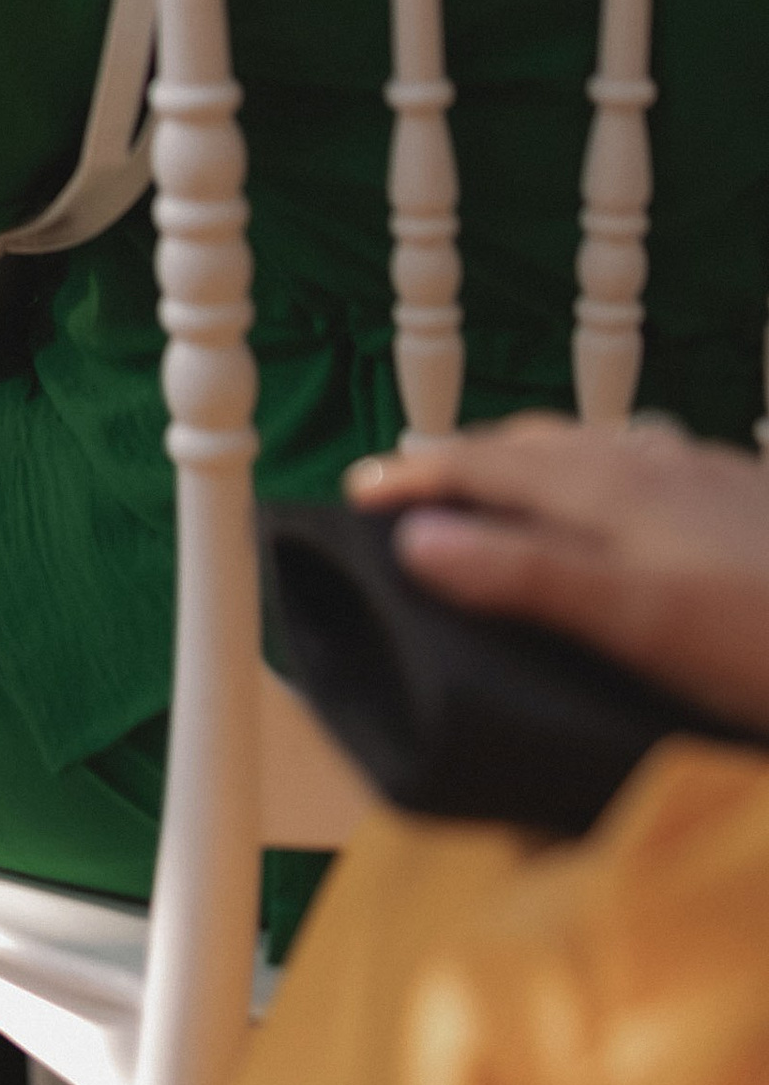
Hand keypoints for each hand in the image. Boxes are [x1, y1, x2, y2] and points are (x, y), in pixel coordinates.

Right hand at [348, 413, 768, 733]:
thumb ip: (527, 577)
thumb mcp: (637, 622)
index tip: (355, 492)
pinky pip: (646, 460)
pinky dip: (599, 465)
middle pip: (534, 443)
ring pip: (592, 447)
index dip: (417, 477)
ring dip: (530, 456)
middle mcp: (647, 466)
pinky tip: (626, 488)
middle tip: (409, 483)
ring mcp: (700, 475)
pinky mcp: (743, 495)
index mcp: (607, 491)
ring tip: (499, 477)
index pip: (485, 467)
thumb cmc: (763, 641)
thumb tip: (419, 538)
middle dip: (465, 457)